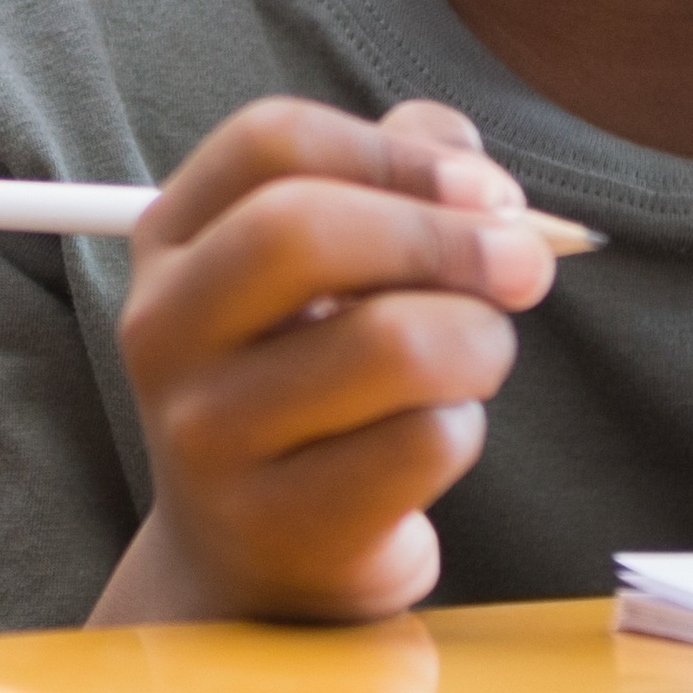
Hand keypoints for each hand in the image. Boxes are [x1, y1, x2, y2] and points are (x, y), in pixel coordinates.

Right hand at [96, 97, 555, 625]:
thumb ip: (398, 175)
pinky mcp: (276, 525)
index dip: (397, 152)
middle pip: (303, 229)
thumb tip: (476, 173)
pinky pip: (421, 442)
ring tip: (478, 356)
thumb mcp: (331, 264)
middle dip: (446, 237)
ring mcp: (208, 435)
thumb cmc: (314, 371)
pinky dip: (463, 429)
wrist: (262, 550)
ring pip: (389, 343)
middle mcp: (166, 330)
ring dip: (479, 340)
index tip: (486, 190)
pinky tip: (433, 439)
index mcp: (174, 239)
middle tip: (525, 264)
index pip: (271, 141)